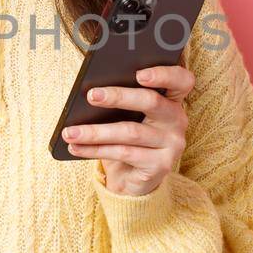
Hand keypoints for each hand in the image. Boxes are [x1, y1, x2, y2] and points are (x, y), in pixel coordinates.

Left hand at [61, 63, 195, 195]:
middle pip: (151, 102)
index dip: (164, 74)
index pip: (182, 80)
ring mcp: (172, 144)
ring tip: (70, 131)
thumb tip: (93, 90)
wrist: (132, 179)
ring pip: (130, 132)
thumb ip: (121, 101)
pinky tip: (76, 147)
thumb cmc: (126, 139)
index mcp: (172, 100)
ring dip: (96, 131)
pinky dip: (96, 150)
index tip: (138, 73)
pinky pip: (123, 153)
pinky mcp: (161, 165)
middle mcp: (177, 120)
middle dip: (118, 97)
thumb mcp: (126, 117)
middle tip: (91, 95)